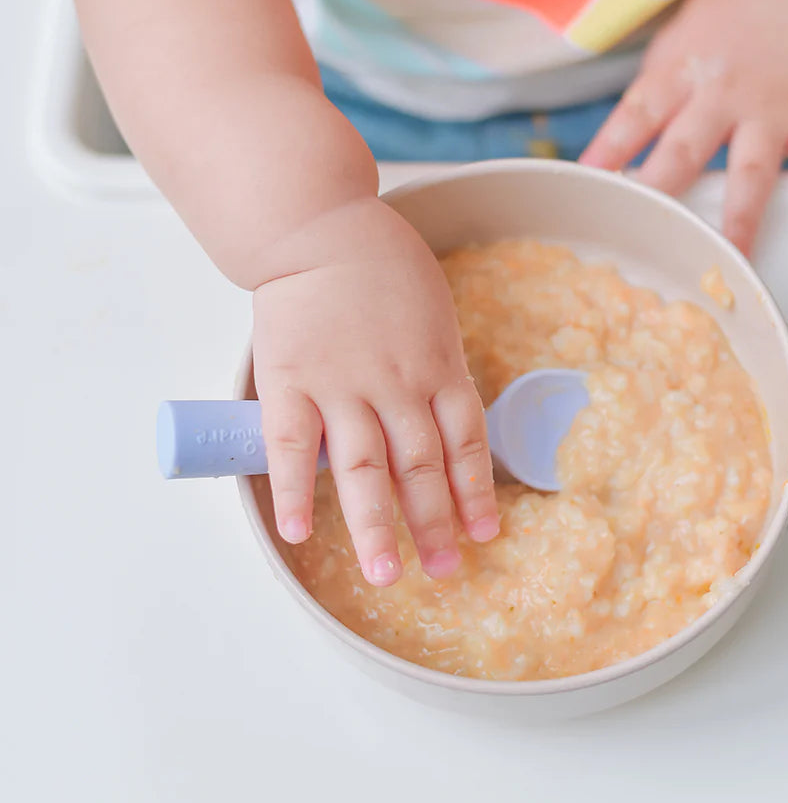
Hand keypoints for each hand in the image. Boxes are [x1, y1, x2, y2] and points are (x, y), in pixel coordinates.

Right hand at [252, 197, 498, 586]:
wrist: (320, 227)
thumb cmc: (382, 266)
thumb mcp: (432, 314)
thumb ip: (436, 368)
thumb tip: (444, 419)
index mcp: (437, 367)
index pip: (464, 444)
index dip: (473, 494)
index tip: (482, 537)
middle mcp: (396, 384)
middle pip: (421, 468)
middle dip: (434, 524)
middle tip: (444, 572)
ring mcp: (342, 384)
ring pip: (364, 470)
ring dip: (376, 527)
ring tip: (385, 574)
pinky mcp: (291, 380)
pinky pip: (292, 447)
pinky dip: (294, 492)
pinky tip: (300, 533)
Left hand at [580, 0, 787, 254]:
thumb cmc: (745, 7)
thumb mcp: (684, 30)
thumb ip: (658, 80)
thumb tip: (626, 131)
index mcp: (683, 71)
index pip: (636, 115)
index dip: (609, 149)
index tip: (587, 182)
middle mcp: (724, 95)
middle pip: (684, 152)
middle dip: (658, 193)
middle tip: (640, 229)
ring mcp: (771, 111)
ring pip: (751, 172)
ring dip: (740, 219)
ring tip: (730, 259)